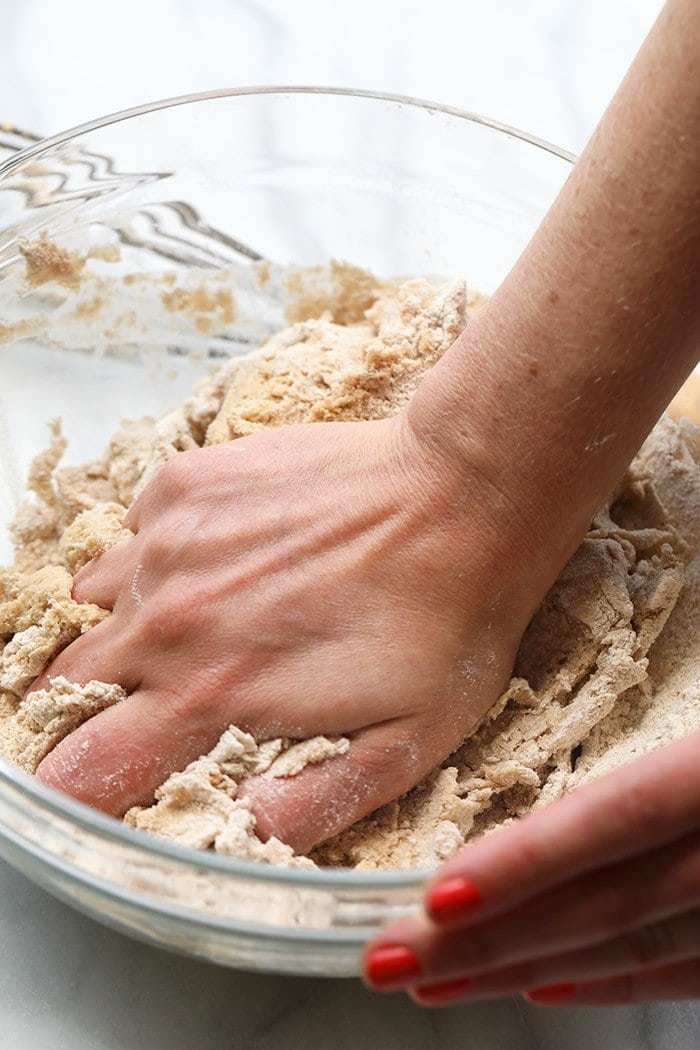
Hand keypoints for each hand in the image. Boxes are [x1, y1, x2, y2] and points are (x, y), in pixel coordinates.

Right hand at [32, 413, 530, 851]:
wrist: (464, 497)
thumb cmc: (447, 623)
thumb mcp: (404, 747)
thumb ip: (313, 803)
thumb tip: (242, 825)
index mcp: (212, 695)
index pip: (83, 768)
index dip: (74, 790)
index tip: (89, 787)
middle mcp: (171, 617)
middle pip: (67, 683)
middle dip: (83, 706)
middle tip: (139, 702)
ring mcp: (170, 539)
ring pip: (92, 603)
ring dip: (120, 627)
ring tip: (185, 627)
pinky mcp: (187, 482)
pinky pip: (135, 532)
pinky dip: (157, 557)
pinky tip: (221, 558)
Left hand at [363, 732, 699, 1005]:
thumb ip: (645, 733)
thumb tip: (557, 747)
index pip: (615, 818)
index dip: (526, 862)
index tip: (437, 896)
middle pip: (602, 904)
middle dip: (489, 938)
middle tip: (391, 955)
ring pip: (629, 946)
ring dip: (524, 968)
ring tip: (435, 978)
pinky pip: (681, 970)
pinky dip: (606, 981)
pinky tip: (541, 985)